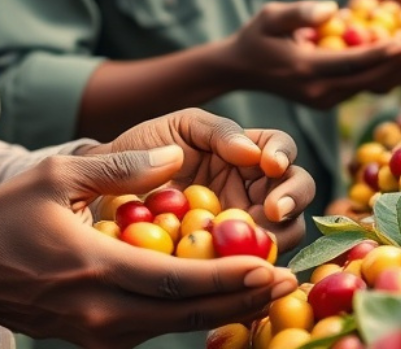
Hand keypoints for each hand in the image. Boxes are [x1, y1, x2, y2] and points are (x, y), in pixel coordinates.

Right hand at [0, 144, 297, 347]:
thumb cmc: (5, 217)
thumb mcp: (56, 174)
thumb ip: (118, 166)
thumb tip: (177, 155)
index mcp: (94, 268)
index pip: (175, 281)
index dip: (226, 277)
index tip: (267, 264)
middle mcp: (101, 312)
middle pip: (186, 313)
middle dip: (241, 299)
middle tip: (286, 280)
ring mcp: (98, 332)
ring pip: (174, 327)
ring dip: (223, 309)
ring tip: (267, 289)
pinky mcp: (95, 338)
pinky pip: (154, 329)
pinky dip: (192, 315)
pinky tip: (221, 298)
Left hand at [97, 109, 316, 251]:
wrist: (103, 189)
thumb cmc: (142, 149)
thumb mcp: (179, 128)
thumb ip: (215, 131)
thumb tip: (249, 151)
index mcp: (245, 151)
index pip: (281, 149)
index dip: (284, 155)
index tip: (270, 164)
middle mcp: (252, 188)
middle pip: (298, 192)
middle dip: (293, 199)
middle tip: (273, 209)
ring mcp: (243, 225)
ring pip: (283, 233)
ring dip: (277, 236)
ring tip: (257, 242)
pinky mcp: (226, 259)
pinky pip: (250, 266)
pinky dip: (252, 269)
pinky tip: (240, 271)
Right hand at [222, 0, 400, 108]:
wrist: (241, 70)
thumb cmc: (256, 36)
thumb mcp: (270, 15)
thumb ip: (301, 12)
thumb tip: (333, 9)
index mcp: (306, 70)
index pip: (352, 63)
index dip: (382, 54)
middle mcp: (318, 91)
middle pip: (368, 80)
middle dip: (398, 65)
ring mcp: (323, 101)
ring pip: (368, 88)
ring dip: (395, 73)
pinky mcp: (327, 102)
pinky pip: (361, 89)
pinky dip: (382, 76)